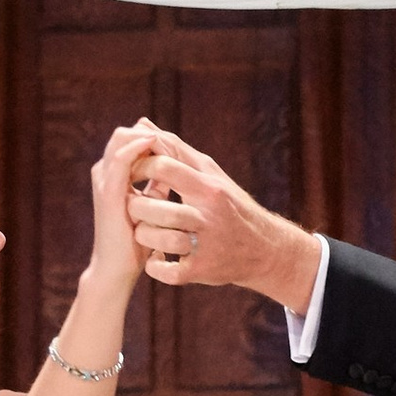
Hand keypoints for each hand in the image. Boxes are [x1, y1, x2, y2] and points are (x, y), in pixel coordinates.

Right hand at [88, 121, 168, 296]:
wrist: (118, 269)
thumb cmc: (136, 242)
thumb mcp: (152, 206)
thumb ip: (158, 185)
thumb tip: (173, 167)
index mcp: (114, 175)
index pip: (131, 140)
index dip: (154, 135)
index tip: (177, 141)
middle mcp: (105, 173)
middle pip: (125, 133)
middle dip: (150, 131)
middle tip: (174, 139)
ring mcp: (104, 180)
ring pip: (121, 138)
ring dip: (147, 135)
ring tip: (168, 141)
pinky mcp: (109, 191)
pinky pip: (122, 159)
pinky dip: (138, 147)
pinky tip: (155, 143)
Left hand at [129, 131, 322, 308]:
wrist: (263, 250)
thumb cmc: (229, 205)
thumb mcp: (210, 174)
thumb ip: (175, 150)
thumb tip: (142, 124)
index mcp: (209, 188)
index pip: (165, 168)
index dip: (140, 168)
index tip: (132, 174)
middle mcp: (209, 216)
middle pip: (158, 209)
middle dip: (136, 206)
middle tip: (133, 206)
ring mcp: (206, 245)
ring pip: (160, 240)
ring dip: (144, 236)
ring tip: (143, 232)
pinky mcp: (202, 271)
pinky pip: (169, 272)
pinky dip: (156, 267)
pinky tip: (155, 259)